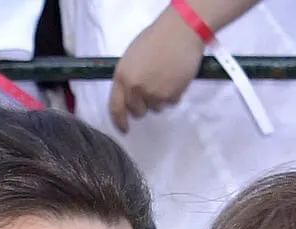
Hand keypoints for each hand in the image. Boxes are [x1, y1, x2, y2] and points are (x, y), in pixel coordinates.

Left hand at [109, 6, 204, 132]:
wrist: (179, 32)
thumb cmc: (156, 38)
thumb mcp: (132, 57)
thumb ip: (128, 76)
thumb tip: (129, 94)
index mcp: (122, 76)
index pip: (116, 107)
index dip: (119, 120)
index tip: (124, 128)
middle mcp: (135, 88)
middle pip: (138, 111)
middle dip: (144, 105)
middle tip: (152, 90)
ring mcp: (153, 94)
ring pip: (156, 107)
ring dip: (160, 98)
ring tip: (165, 77)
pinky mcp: (171, 96)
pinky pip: (171, 102)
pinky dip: (173, 93)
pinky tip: (175, 77)